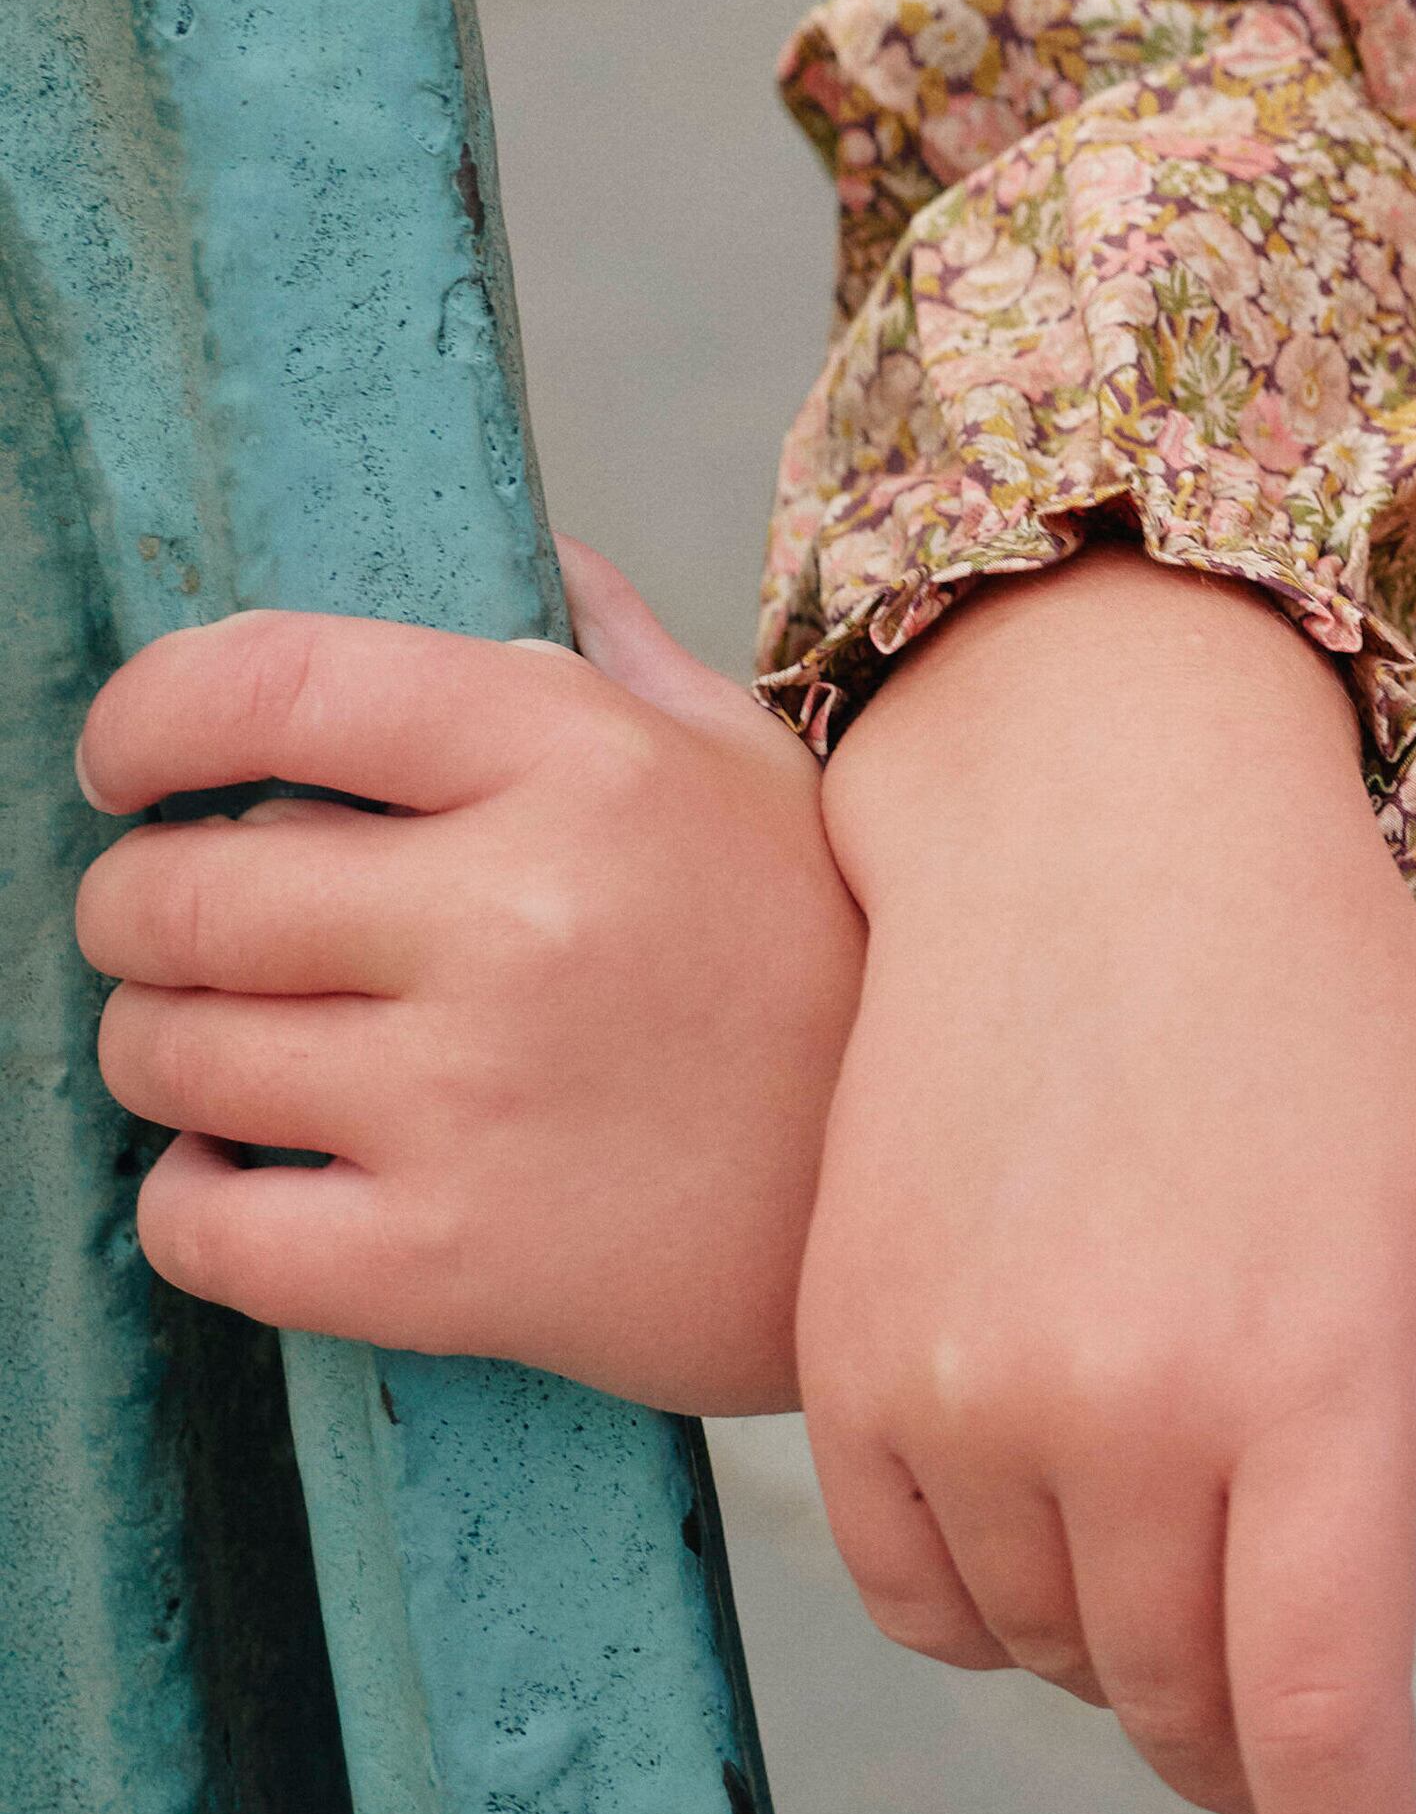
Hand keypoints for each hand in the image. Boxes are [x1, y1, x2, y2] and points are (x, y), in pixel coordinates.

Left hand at [74, 542, 865, 1411]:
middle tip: (166, 924)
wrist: (891, 1206)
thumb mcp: (745, 764)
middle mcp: (516, 911)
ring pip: (169, 1051)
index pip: (282, 684)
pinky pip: (201, 1223)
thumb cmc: (813, 958)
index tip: (125, 758)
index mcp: (580, 759)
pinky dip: (187, 1196)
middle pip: (182, 890)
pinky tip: (246, 1169)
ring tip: (222, 1044)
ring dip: (157, 1045)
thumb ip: (614, 650)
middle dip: (133, 905)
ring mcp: (470, 1096)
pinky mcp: (443, 1264)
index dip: (150, 714)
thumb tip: (527, 549)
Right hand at [801, 547, 1415, 1813]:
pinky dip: (999, 1599)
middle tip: (1300, 1654)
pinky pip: (923, 1600)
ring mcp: (966, 1391)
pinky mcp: (848, 1368)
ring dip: (1130, 1645)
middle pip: (1186, 1713)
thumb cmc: (1328, 1006)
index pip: (1323, 1728)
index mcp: (1310, 1375)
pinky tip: (1059, 1483)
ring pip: (1055, 1664)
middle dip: (1258, 1735)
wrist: (1091, 828)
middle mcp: (1126, 1407)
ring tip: (1184, 1479)